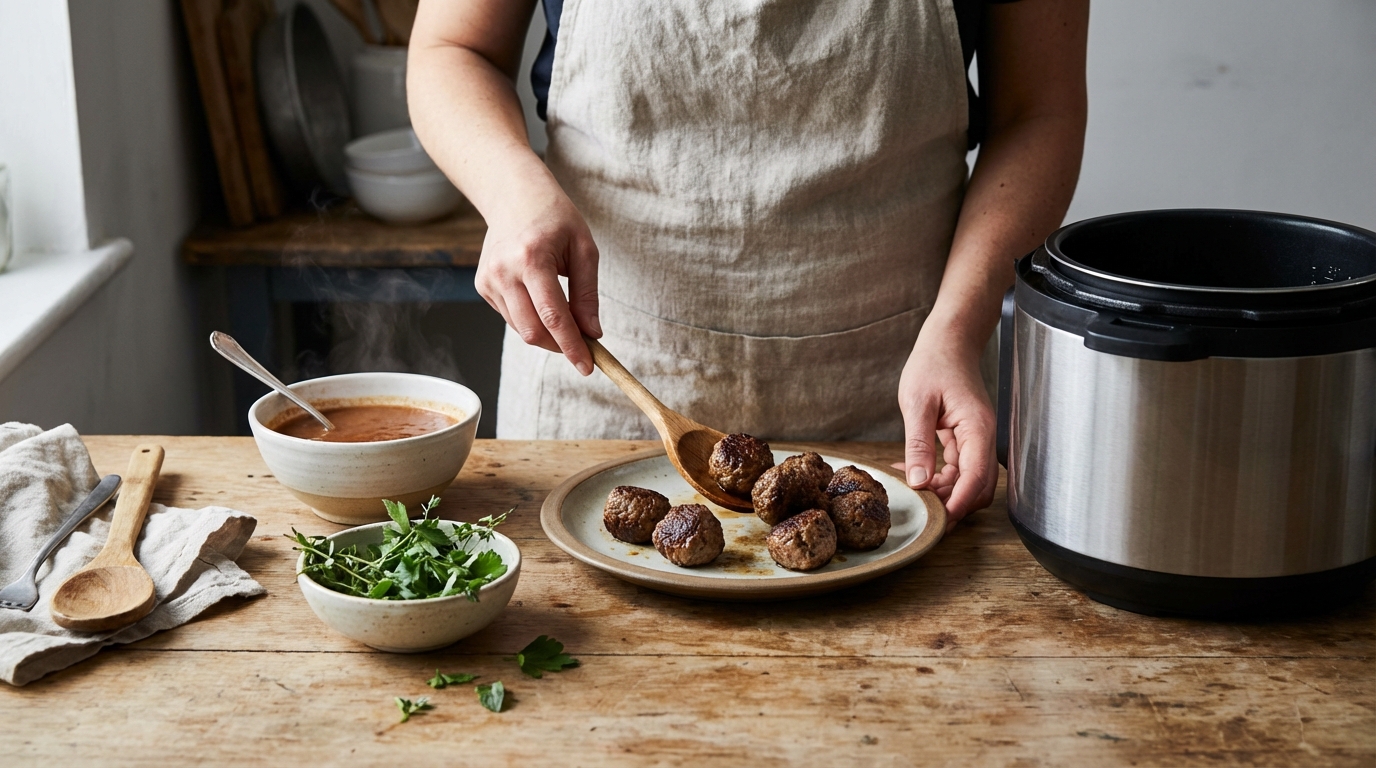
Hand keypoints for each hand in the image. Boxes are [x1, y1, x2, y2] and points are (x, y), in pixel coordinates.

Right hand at [475, 181, 600, 374]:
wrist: (514, 195)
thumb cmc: (555, 218)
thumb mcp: (584, 249)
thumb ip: (587, 294)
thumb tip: (592, 334)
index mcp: (532, 258)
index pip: (553, 317)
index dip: (572, 346)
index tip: (587, 366)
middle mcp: (504, 271)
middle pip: (533, 331)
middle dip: (560, 346)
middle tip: (583, 347)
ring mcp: (488, 280)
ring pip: (521, 329)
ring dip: (547, 335)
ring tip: (566, 318)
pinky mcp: (482, 286)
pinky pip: (511, 317)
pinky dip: (531, 320)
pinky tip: (540, 299)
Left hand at [896, 331, 997, 530]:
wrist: (948, 341)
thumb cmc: (934, 363)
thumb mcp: (917, 403)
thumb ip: (918, 443)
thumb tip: (919, 481)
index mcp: (977, 428)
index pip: (976, 478)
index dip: (958, 504)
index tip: (940, 522)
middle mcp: (983, 437)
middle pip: (978, 487)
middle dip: (954, 504)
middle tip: (923, 514)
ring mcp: (976, 438)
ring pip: (968, 480)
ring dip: (944, 492)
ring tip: (914, 492)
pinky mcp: (966, 438)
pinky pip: (958, 467)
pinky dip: (939, 476)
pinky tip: (914, 473)